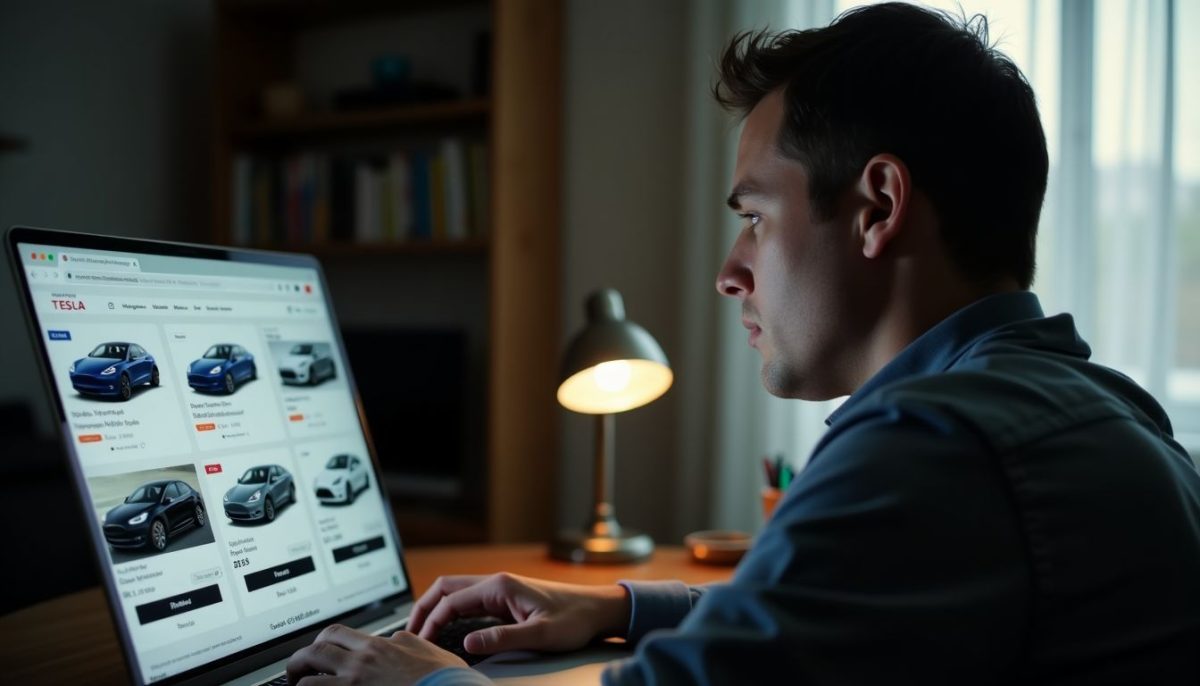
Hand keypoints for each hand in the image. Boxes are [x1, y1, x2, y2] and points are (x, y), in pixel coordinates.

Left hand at [286, 623, 465, 684]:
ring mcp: (355, 681)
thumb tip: (397, 639)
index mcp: (380, 645)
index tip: (321, 654)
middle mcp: (362, 659)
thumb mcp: (429, 651)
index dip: (325, 644)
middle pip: (317, 648)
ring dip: (298, 679)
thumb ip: (408, 642)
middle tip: (299, 670)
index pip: (339, 635)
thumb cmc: (447, 680)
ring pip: (308, 675)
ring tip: (297, 685)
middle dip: (302, 658)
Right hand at [408, 573, 629, 655]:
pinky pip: (468, 602)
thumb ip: (503, 638)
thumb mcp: (540, 634)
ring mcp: (500, 589)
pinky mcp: (505, 599)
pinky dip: (450, 612)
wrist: (597, 610)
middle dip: (424, 608)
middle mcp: (496, 583)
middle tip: (410, 634)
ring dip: (436, 609)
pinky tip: (446, 630)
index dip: (431, 621)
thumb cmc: (574, 619)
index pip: (451, 600)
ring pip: (455, 592)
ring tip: (422, 632)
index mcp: (499, 586)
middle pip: (446, 588)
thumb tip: (468, 643)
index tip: (420, 642)